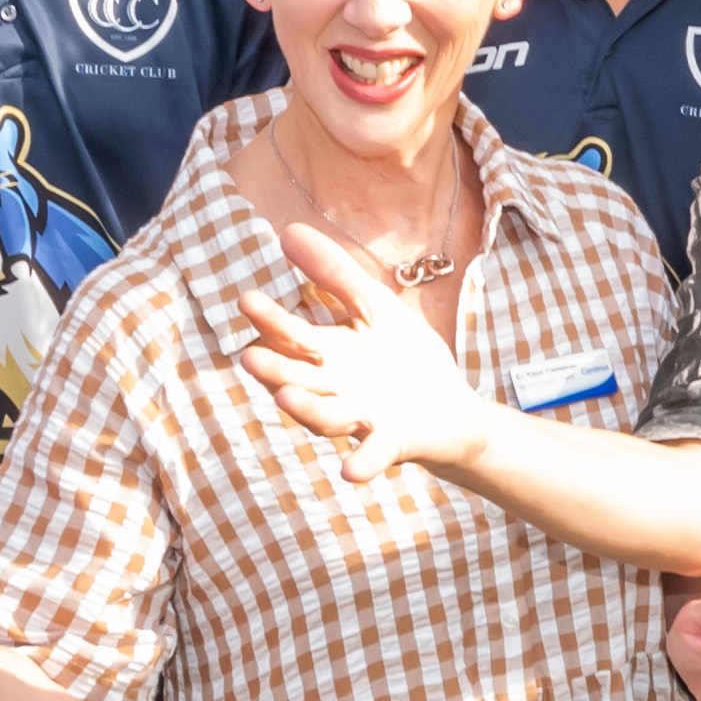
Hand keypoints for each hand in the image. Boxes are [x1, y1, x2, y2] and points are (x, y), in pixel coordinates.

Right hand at [240, 222, 492, 469]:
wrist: (454, 410)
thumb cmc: (406, 358)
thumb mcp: (374, 305)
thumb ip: (334, 273)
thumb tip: (287, 229)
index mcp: (329, 356)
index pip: (293, 336)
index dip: (271, 321)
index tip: (247, 299)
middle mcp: (335, 391)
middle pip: (299, 379)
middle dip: (275, 369)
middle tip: (249, 356)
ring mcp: (362, 420)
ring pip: (327, 417)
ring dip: (306, 410)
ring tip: (285, 398)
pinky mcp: (394, 443)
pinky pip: (374, 453)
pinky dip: (363, 461)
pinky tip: (350, 471)